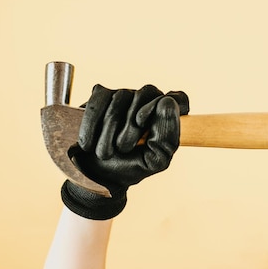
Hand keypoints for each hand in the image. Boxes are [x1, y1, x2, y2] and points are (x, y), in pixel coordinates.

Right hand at [61, 84, 189, 219]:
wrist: (96, 175)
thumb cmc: (129, 167)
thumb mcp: (153, 161)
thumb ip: (168, 137)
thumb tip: (167, 102)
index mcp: (166, 117)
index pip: (179, 98)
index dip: (167, 106)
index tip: (146, 124)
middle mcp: (149, 101)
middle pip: (147, 93)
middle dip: (132, 124)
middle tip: (122, 148)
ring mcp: (126, 95)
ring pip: (122, 97)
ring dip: (110, 128)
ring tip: (104, 152)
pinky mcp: (102, 94)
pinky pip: (100, 98)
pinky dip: (92, 122)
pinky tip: (88, 142)